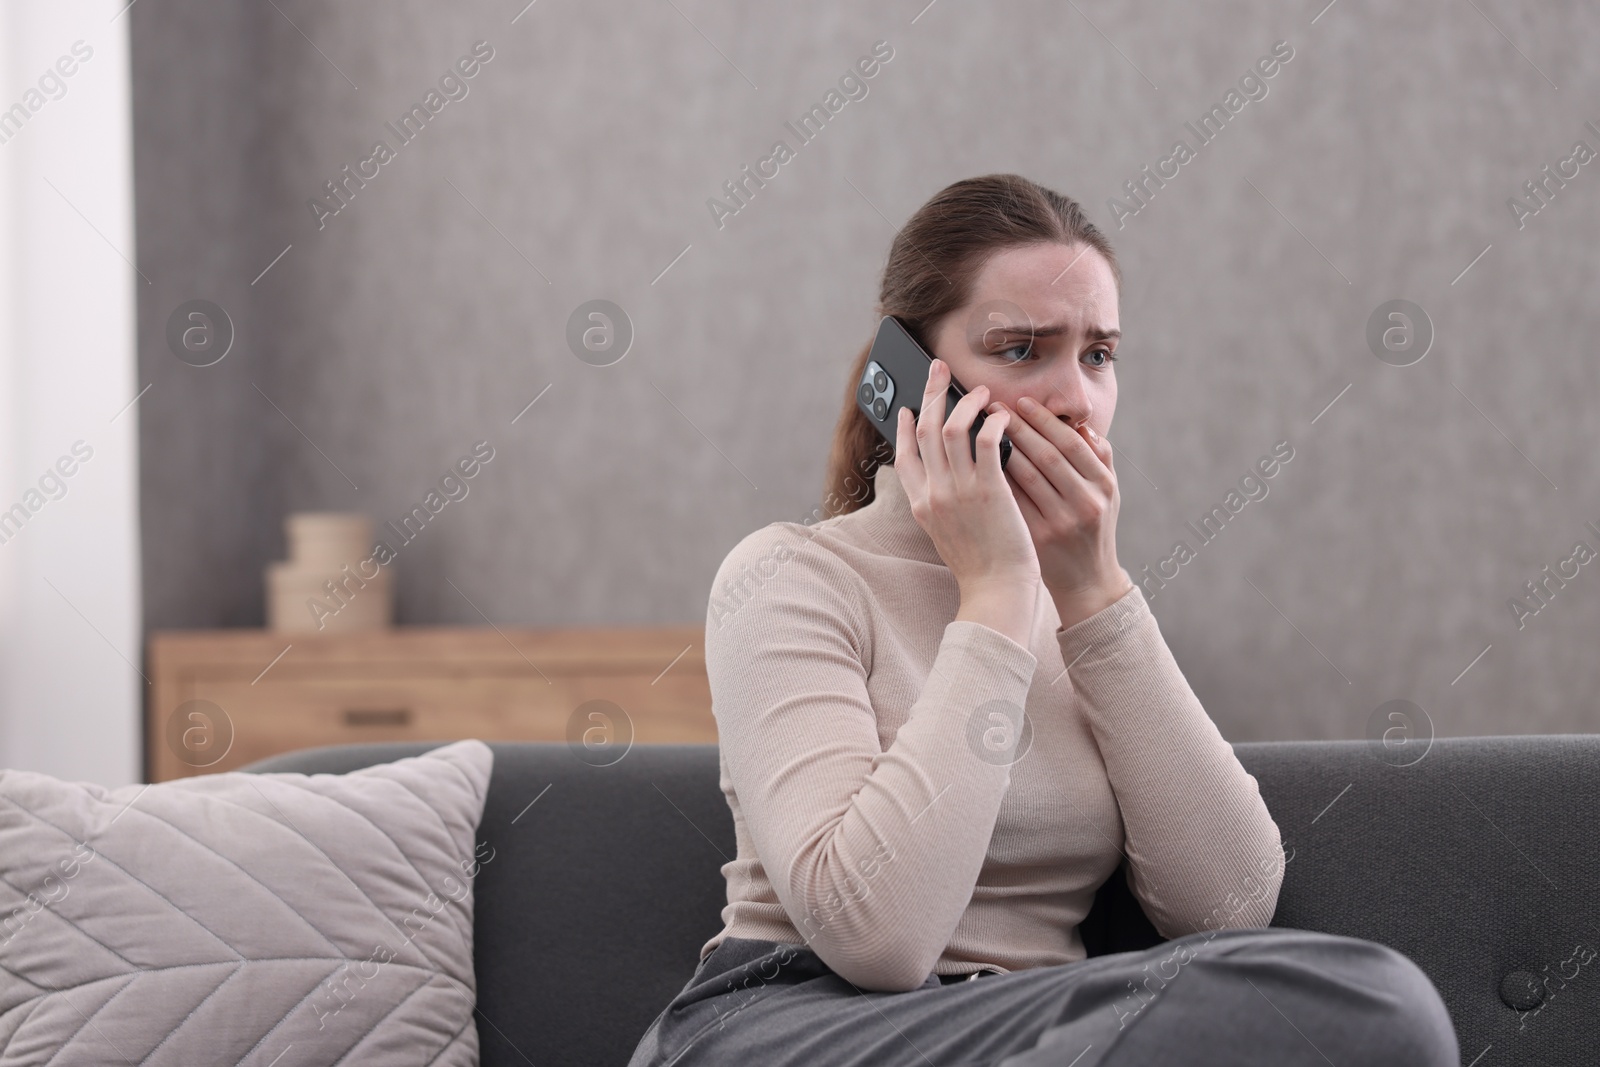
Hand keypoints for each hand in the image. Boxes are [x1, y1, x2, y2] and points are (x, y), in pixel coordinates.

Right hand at [895, 360, 1039, 641]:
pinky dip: (992, 422)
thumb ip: (943, 504)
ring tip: (980, 390)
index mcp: (921, 505)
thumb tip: (948, 478)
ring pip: (951, 428)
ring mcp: (959, 490)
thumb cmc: (980, 567)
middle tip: (938, 368)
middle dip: (930, 393)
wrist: (996, 591)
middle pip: (924, 429)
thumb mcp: (948, 535)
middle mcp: (934, 493)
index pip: (904, 454)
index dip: (903, 425)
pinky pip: (986, 441)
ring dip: (965, 401)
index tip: (907, 406)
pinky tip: (1002, 416)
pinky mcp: (989, 489)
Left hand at [987, 396, 1132, 628]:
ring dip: (1000, 449)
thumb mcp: (1108, 493)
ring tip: (978, 429)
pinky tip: (976, 463)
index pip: (1070, 442)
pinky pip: (1011, 502)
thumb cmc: (1094, 528)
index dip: (1044, 419)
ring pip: (1025, 477)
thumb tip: (1080, 423)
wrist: (1087, 582)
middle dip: (1016, 427)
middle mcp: (1085, 503)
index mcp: (1103, 485)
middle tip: (991, 406)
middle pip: (1045, 455)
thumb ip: (1099, 457)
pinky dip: (994, 480)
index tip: (1020, 401)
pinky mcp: (1037, 539)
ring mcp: (1060, 523)